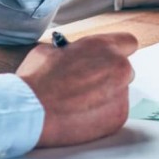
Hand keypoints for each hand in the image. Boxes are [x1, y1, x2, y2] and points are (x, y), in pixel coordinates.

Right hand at [18, 32, 137, 147]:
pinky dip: (102, 115)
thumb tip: (70, 55)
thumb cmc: (36, 80)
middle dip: (110, 76)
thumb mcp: (50, 51)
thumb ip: (71, 52)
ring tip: (79, 104)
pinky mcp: (118, 117)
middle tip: (88, 84)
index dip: (118, 50)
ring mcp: (121, 94)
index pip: (128, 42)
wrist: (30, 112)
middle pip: (124, 70)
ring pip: (120, 93)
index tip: (110, 58)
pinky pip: (115, 112)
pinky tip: (81, 116)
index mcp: (103, 46)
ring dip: (106, 96)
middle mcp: (119, 67)